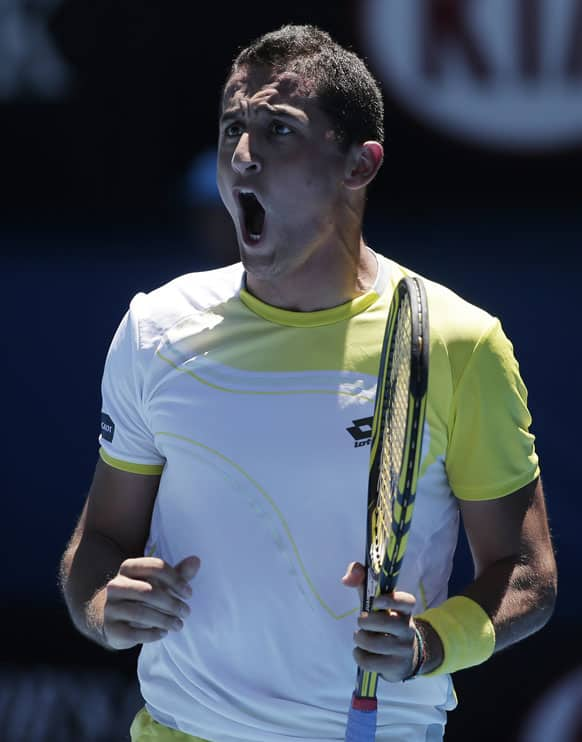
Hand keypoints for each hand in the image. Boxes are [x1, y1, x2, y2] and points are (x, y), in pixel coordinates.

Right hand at [101, 555, 199, 649]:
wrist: (115, 618)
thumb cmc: (145, 595)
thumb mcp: (161, 582)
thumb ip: (179, 573)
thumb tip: (197, 560)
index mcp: (129, 567)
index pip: (155, 567)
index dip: (175, 579)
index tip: (189, 594)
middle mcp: (115, 585)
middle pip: (147, 591)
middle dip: (171, 603)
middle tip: (186, 612)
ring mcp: (110, 607)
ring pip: (139, 613)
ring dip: (164, 620)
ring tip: (179, 624)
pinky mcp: (110, 628)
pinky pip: (131, 633)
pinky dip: (151, 634)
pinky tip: (164, 633)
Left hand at [342, 561, 418, 681]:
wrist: (403, 655)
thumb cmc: (383, 621)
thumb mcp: (374, 600)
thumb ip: (361, 580)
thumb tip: (346, 579)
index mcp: (404, 610)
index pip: (407, 601)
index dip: (392, 600)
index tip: (376, 600)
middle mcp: (408, 628)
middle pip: (386, 623)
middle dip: (365, 621)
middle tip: (361, 622)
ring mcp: (404, 649)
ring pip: (376, 644)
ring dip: (360, 639)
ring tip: (360, 637)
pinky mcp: (397, 666)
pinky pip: (371, 662)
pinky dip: (359, 656)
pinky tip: (360, 651)